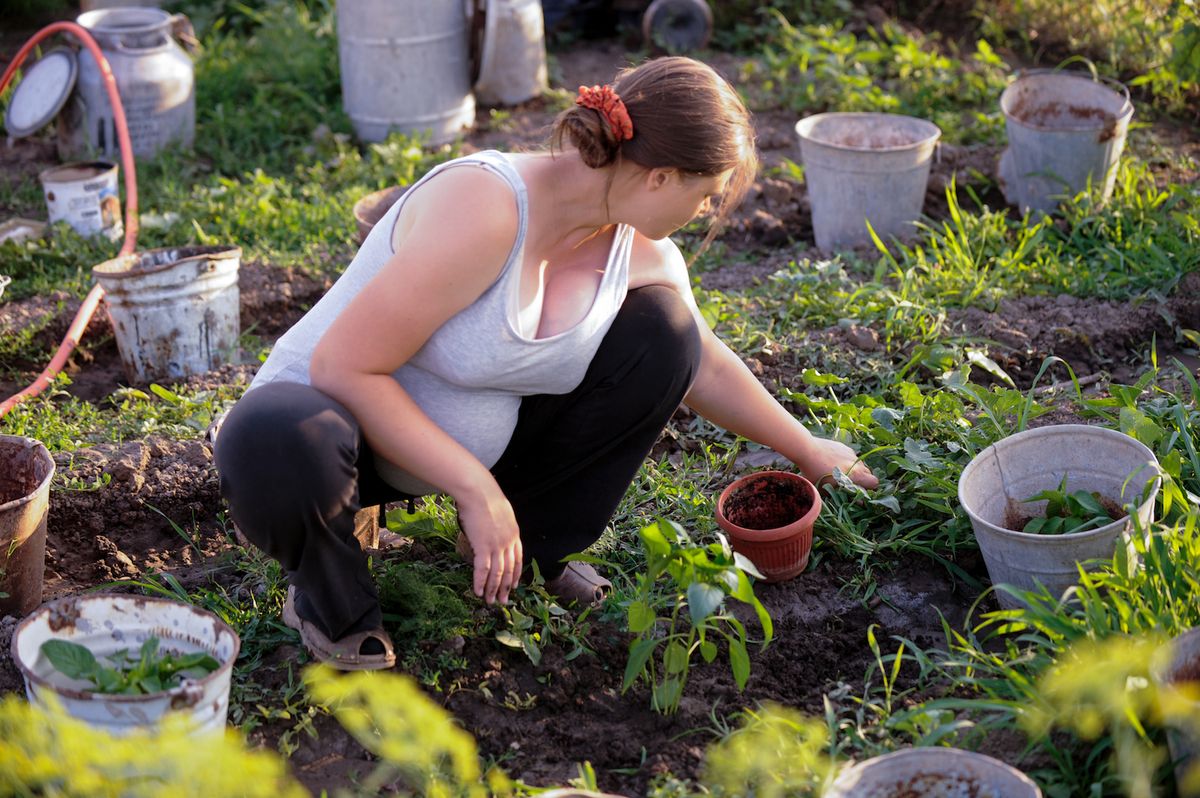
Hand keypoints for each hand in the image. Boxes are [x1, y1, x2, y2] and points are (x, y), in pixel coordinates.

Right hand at [456, 487, 523, 604]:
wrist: (478, 491)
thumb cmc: (485, 497)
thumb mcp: (501, 512)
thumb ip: (501, 525)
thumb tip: (495, 531)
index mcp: (514, 534)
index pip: (518, 560)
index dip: (516, 575)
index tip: (514, 586)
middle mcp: (508, 542)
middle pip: (509, 570)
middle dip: (505, 587)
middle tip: (502, 601)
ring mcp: (496, 545)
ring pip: (497, 573)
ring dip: (493, 589)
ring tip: (489, 601)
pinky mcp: (483, 546)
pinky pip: (482, 569)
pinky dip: (480, 582)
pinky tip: (478, 592)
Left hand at [797, 436, 878, 489]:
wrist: (807, 450)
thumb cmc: (814, 473)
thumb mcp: (826, 490)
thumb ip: (843, 496)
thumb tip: (858, 503)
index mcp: (855, 475)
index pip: (874, 483)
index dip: (869, 489)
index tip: (861, 493)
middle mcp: (856, 463)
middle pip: (869, 473)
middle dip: (863, 480)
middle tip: (851, 484)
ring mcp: (851, 453)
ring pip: (860, 464)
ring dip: (856, 470)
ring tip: (842, 473)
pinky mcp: (844, 446)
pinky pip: (851, 456)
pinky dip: (848, 461)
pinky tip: (835, 463)